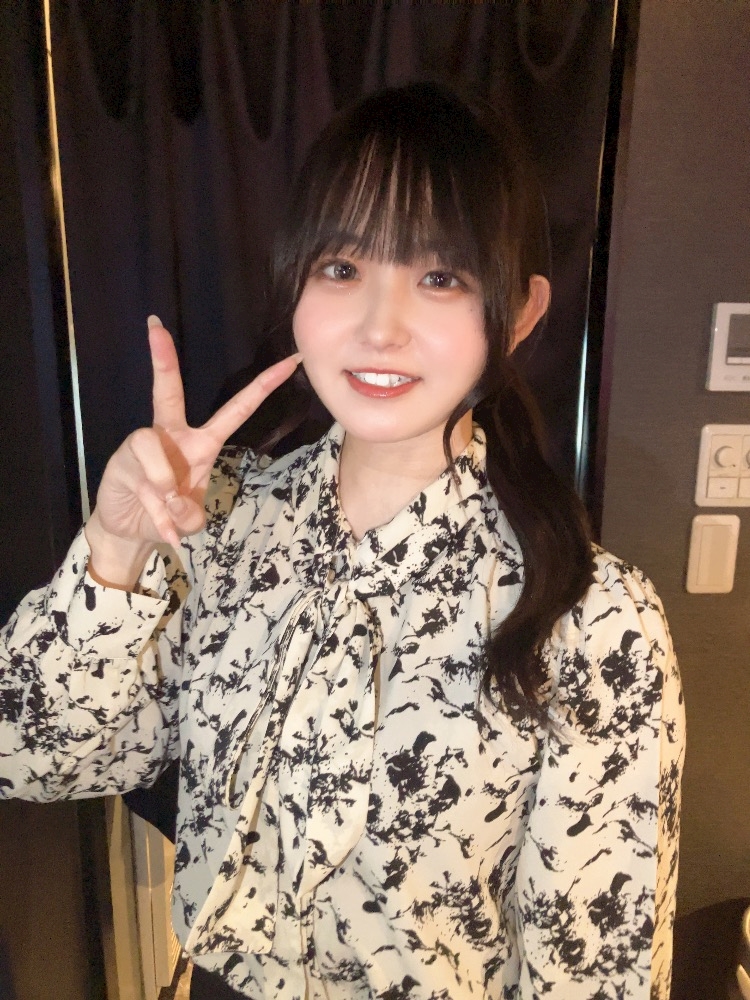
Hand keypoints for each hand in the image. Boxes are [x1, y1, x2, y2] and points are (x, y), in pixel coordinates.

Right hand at [85, 316, 299, 586]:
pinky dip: (158, 509)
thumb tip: (174, 500)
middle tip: (155, 325)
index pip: (236, 409)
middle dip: (162, 359)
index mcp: (202, 443)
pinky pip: (146, 479)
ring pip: (155, 449)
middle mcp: (173, 436)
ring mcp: (144, 446)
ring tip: (169, 510)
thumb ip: (191, 513)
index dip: (262, 386)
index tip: (288, 361)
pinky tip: (162, 524)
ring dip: (166, 488)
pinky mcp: (123, 461)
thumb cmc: (168, 515)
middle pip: (168, 392)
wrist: (130, 530)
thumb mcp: (191, 519)